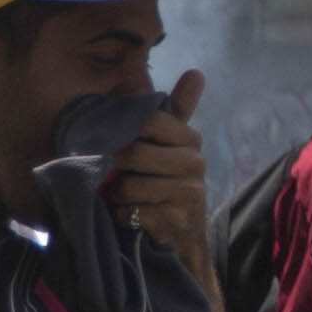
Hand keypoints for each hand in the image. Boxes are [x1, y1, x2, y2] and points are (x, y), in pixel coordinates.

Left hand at [103, 71, 214, 277]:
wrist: (183, 239)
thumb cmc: (168, 185)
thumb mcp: (170, 145)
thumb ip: (176, 110)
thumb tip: (197, 71)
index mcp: (189, 138)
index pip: (148, 120)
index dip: (125, 131)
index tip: (115, 142)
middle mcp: (194, 162)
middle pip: (134, 153)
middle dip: (117, 167)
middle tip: (117, 174)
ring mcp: (188, 191)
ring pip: (130, 184)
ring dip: (119, 194)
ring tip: (126, 196)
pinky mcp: (176, 219)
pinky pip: (133, 210)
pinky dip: (125, 215)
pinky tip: (133, 215)